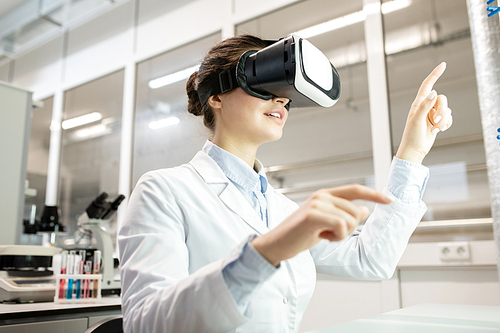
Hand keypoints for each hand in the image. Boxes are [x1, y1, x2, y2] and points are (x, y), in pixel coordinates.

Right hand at [251, 185, 391, 265]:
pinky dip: (335, 237)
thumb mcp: (326, 224)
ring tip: (322, 235)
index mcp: (325, 195)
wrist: (277, 244)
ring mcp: (317, 204)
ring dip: (340, 234)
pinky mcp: (313, 215)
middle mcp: (322, 196)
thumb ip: (344, 214)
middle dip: (348, 228)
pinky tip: (321, 237)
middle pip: (356, 211)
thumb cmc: (300, 234)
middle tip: (329, 234)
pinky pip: (340, 226)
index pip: (355, 190)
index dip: (374, 194)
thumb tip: (364, 211)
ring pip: (349, 220)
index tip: (389, 200)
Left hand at [396, 62, 452, 163]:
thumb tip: (433, 93)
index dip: (435, 74)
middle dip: (442, 111)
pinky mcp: (438, 122)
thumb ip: (425, 106)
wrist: (414, 150)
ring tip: (434, 129)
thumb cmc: (411, 136)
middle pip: (443, 99)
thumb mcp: (417, 120)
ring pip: (447, 109)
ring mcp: (433, 114)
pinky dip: (446, 125)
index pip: (428, 85)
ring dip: (443, 121)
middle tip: (434, 122)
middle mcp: (426, 106)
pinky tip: (437, 131)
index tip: (443, 65)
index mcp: (418, 103)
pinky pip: (450, 118)